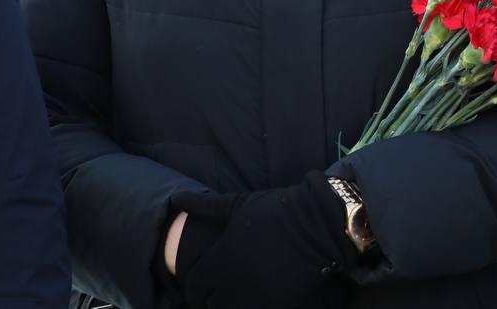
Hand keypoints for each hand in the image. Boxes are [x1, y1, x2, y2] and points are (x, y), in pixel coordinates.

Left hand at [169, 171, 357, 308]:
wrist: (320, 223)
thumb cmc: (277, 211)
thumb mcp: (238, 205)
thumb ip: (205, 207)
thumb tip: (176, 198)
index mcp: (220, 260)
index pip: (194, 287)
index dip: (196, 286)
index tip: (203, 282)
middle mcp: (233, 283)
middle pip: (210, 303)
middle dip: (212, 297)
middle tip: (222, 288)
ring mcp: (255, 297)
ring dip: (232, 303)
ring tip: (240, 293)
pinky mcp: (277, 305)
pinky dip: (254, 306)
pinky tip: (262, 296)